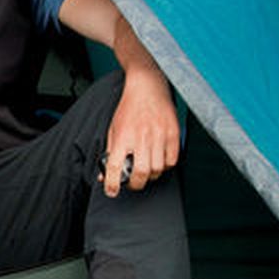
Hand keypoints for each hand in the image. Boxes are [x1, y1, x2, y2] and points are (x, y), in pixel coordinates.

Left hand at [101, 67, 179, 196]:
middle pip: (141, 173)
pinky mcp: (173, 134)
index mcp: (123, 136)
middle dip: (136, 184)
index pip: (114, 166)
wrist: (147, 87)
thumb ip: (110, 152)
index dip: (112, 183)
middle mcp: (141, 137)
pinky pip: (172, 161)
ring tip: (146, 170)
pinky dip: (165, 165)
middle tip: (133, 183)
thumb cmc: (129, 109)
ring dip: (151, 175)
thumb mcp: (113, 129)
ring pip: (157, 169)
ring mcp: (159, 136)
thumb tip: (105, 175)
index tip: (111, 191)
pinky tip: (159, 160)